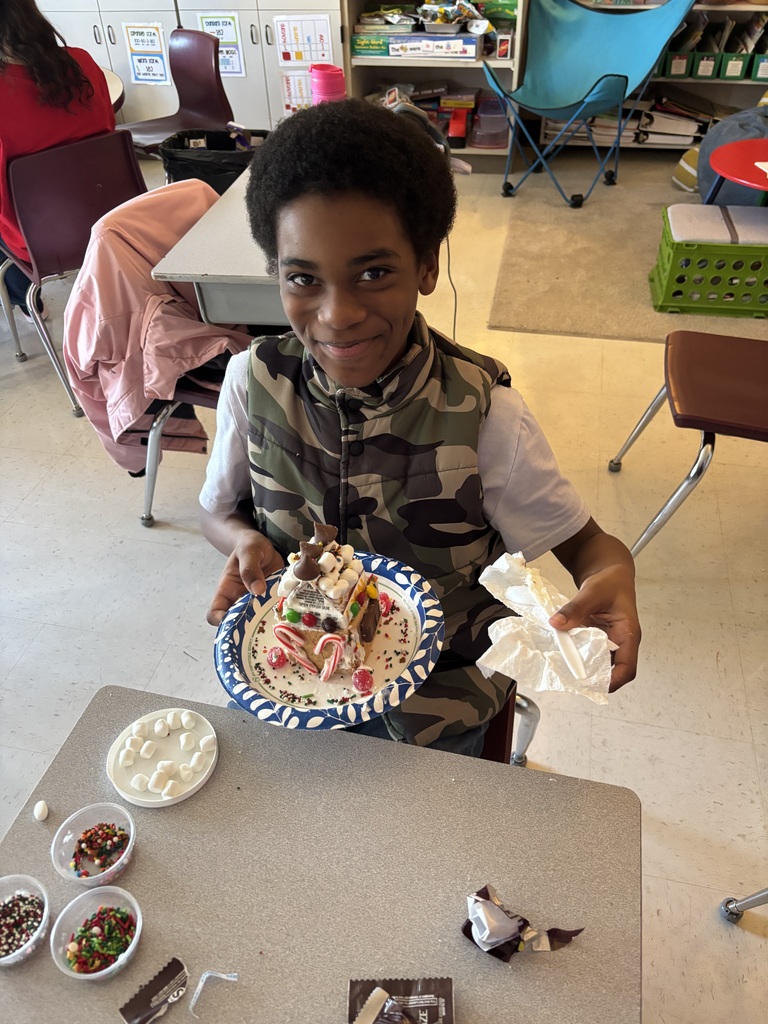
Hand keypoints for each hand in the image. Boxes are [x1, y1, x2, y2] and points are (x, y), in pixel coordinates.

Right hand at [206, 532, 283, 625]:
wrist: (263, 544)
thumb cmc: (249, 546)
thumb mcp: (248, 551)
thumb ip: (250, 568)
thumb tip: (257, 591)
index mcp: (227, 590)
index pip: (215, 613)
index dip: (221, 621)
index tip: (236, 622)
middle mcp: (239, 600)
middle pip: (238, 623)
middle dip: (248, 628)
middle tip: (264, 624)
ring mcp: (256, 603)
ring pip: (258, 622)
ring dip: (267, 623)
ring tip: (279, 620)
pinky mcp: (271, 601)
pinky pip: (274, 613)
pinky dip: (280, 615)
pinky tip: (289, 613)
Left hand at [548, 564, 639, 691]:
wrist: (610, 574)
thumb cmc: (610, 582)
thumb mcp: (592, 591)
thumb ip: (575, 608)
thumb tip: (557, 623)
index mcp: (628, 633)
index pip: (628, 666)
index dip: (614, 680)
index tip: (595, 685)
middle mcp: (621, 641)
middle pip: (613, 670)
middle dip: (595, 677)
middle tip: (574, 681)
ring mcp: (610, 642)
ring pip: (600, 663)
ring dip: (585, 667)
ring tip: (566, 670)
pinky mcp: (598, 639)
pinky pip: (590, 652)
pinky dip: (578, 655)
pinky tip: (565, 654)